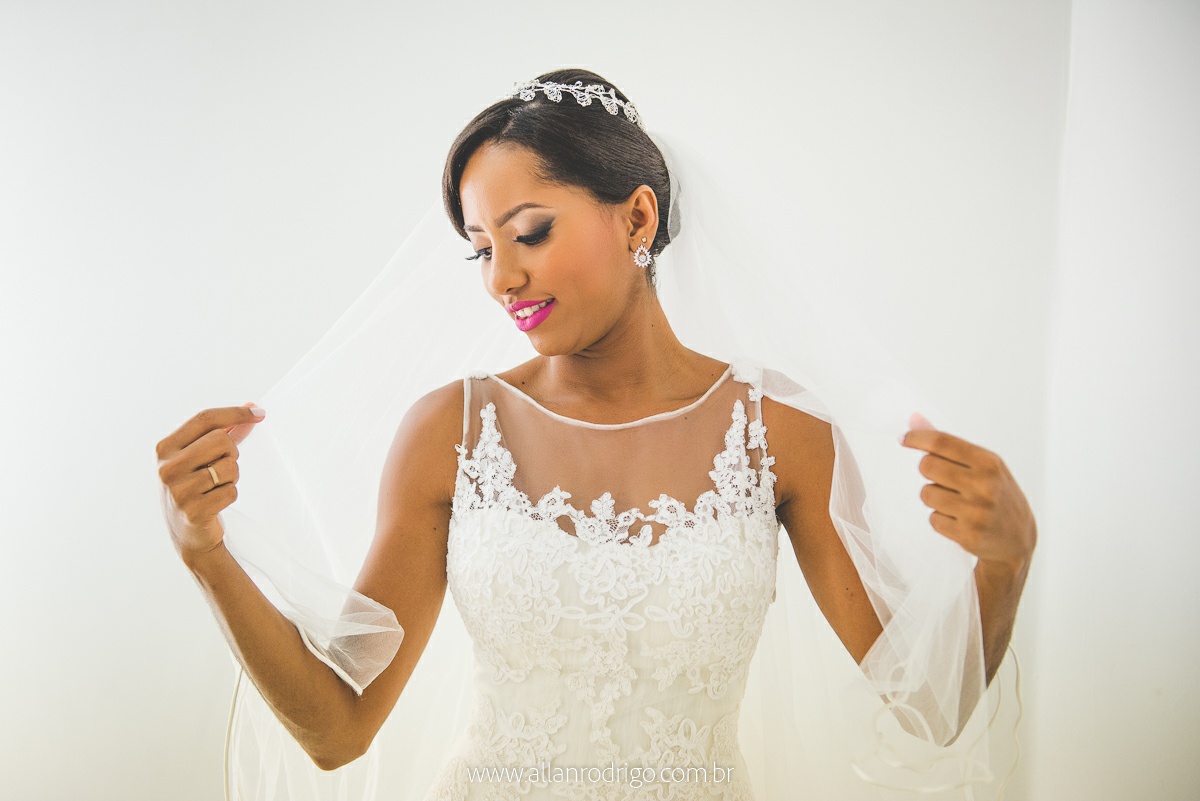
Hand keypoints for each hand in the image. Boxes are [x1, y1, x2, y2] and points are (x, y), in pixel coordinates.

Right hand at [156, 402, 264, 560]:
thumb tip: (251, 406)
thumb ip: (225, 431)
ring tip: (215, 488)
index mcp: (165, 448)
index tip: (260, 412)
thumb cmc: (197, 487)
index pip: (205, 419)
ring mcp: (178, 490)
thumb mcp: (201, 457)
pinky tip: (214, 504)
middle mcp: (167, 467)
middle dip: (231, 453)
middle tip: (221, 468)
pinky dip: (230, 495)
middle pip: (221, 440)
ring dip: (231, 477)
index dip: (235, 413)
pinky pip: (231, 492)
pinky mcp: (193, 511)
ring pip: (229, 467)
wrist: (188, 534)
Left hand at [900, 413, 1035, 572]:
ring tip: (955, 503)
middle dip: (928, 471)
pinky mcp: (969, 534)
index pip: (942, 442)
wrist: (1019, 539)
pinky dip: (941, 520)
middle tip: (943, 479)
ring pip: (926, 493)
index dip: (917, 438)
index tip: (903, 439)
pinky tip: (959, 521)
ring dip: (934, 498)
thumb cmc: (997, 495)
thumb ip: (948, 444)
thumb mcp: (983, 466)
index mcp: (989, 462)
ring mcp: (977, 511)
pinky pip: (933, 519)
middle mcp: (985, 485)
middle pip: (927, 466)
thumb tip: (914, 419)